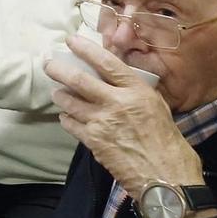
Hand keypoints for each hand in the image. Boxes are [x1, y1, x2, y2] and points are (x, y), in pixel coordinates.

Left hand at [45, 35, 202, 191]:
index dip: (85, 49)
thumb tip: (117, 80)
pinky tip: (66, 116)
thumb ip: (135, 92)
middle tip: (48, 64)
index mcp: (137, 90)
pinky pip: (71, 124)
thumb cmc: (168, 142)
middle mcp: (116, 102)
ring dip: (61, 95)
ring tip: (57, 92)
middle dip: (59, 69)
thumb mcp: (157, 107)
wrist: (166, 177)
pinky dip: (66, 118)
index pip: (106, 62)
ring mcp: (102, 122)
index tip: (71, 40)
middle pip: (79, 80)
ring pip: (70, 102)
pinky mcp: (93, 141)